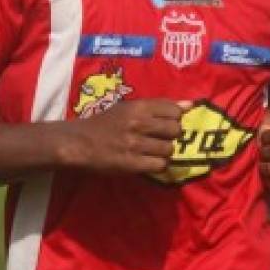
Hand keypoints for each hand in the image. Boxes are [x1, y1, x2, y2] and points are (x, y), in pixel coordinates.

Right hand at [63, 99, 186, 176]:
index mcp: (138, 106)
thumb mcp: (129, 108)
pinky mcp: (131, 163)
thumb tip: (190, 104)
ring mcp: (134, 144)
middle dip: (170, 136)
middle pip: (175, 130)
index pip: (174, 110)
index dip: (174, 118)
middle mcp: (138, 123)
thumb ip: (159, 106)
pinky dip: (157, 165)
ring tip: (152, 151)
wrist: (78, 142)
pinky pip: (159, 165)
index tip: (165, 123)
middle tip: (159, 139)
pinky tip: (147, 161)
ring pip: (169, 149)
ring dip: (164, 152)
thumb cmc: (105, 124)